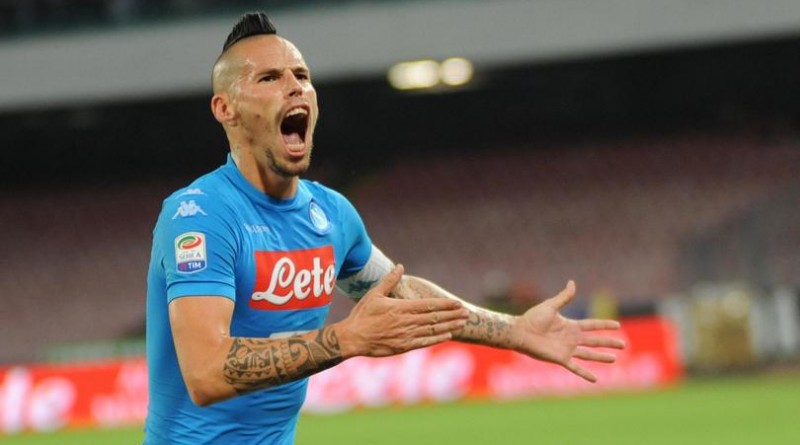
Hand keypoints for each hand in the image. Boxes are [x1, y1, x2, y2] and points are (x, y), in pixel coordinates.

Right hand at [336, 265, 469, 357]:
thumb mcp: (374, 294)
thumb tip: (400, 266)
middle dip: (452, 315)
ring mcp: (406, 335)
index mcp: (401, 308)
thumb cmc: (362, 315)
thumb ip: (389, 281)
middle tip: (467, 313)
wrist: (353, 338)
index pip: (429, 305)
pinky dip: (437, 339)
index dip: (445, 305)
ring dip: (449, 326)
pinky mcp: (403, 347)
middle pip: (435, 318)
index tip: (458, 303)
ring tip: (462, 323)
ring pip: (432, 330)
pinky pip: (424, 342)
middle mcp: (407, 322)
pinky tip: (447, 336)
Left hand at [509, 280, 625, 381]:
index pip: (592, 325)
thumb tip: (572, 282)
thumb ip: (563, 297)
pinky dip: (585, 374)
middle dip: (609, 342)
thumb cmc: (533, 318)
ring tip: (614, 359)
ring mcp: (567, 349)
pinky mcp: (560, 359)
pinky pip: (575, 367)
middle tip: (624, 344)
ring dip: (601, 357)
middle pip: (595, 341)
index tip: (617, 325)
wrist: (521, 332)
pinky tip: (595, 380)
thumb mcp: (551, 306)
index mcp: (570, 326)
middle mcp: (571, 338)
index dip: (604, 325)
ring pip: (589, 354)